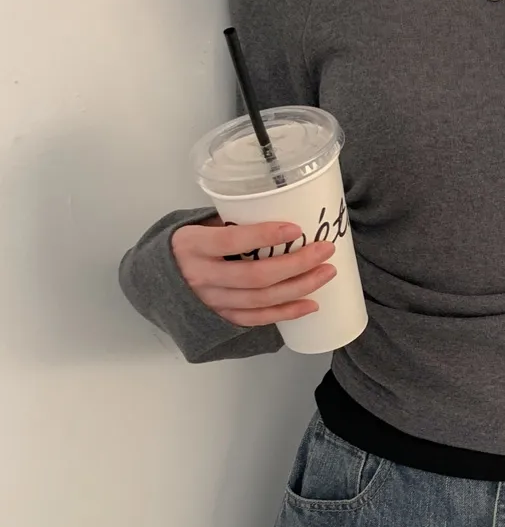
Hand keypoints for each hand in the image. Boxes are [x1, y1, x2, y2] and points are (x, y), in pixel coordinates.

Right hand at [172, 214, 323, 320]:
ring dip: (298, 288)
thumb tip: (278, 206)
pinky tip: (310, 304)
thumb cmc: (186, 243)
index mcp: (194, 245)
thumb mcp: (198, 223)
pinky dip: (286, 313)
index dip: (264, 235)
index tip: (295, 227)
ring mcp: (212, 302)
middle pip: (254, 276)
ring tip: (326, 273)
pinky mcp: (222, 318)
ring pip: (260, 300)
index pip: (232, 240)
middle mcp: (202, 277)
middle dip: (295, 265)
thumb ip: (230, 220)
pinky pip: (257, 319)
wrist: (156, 280)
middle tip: (325, 250)